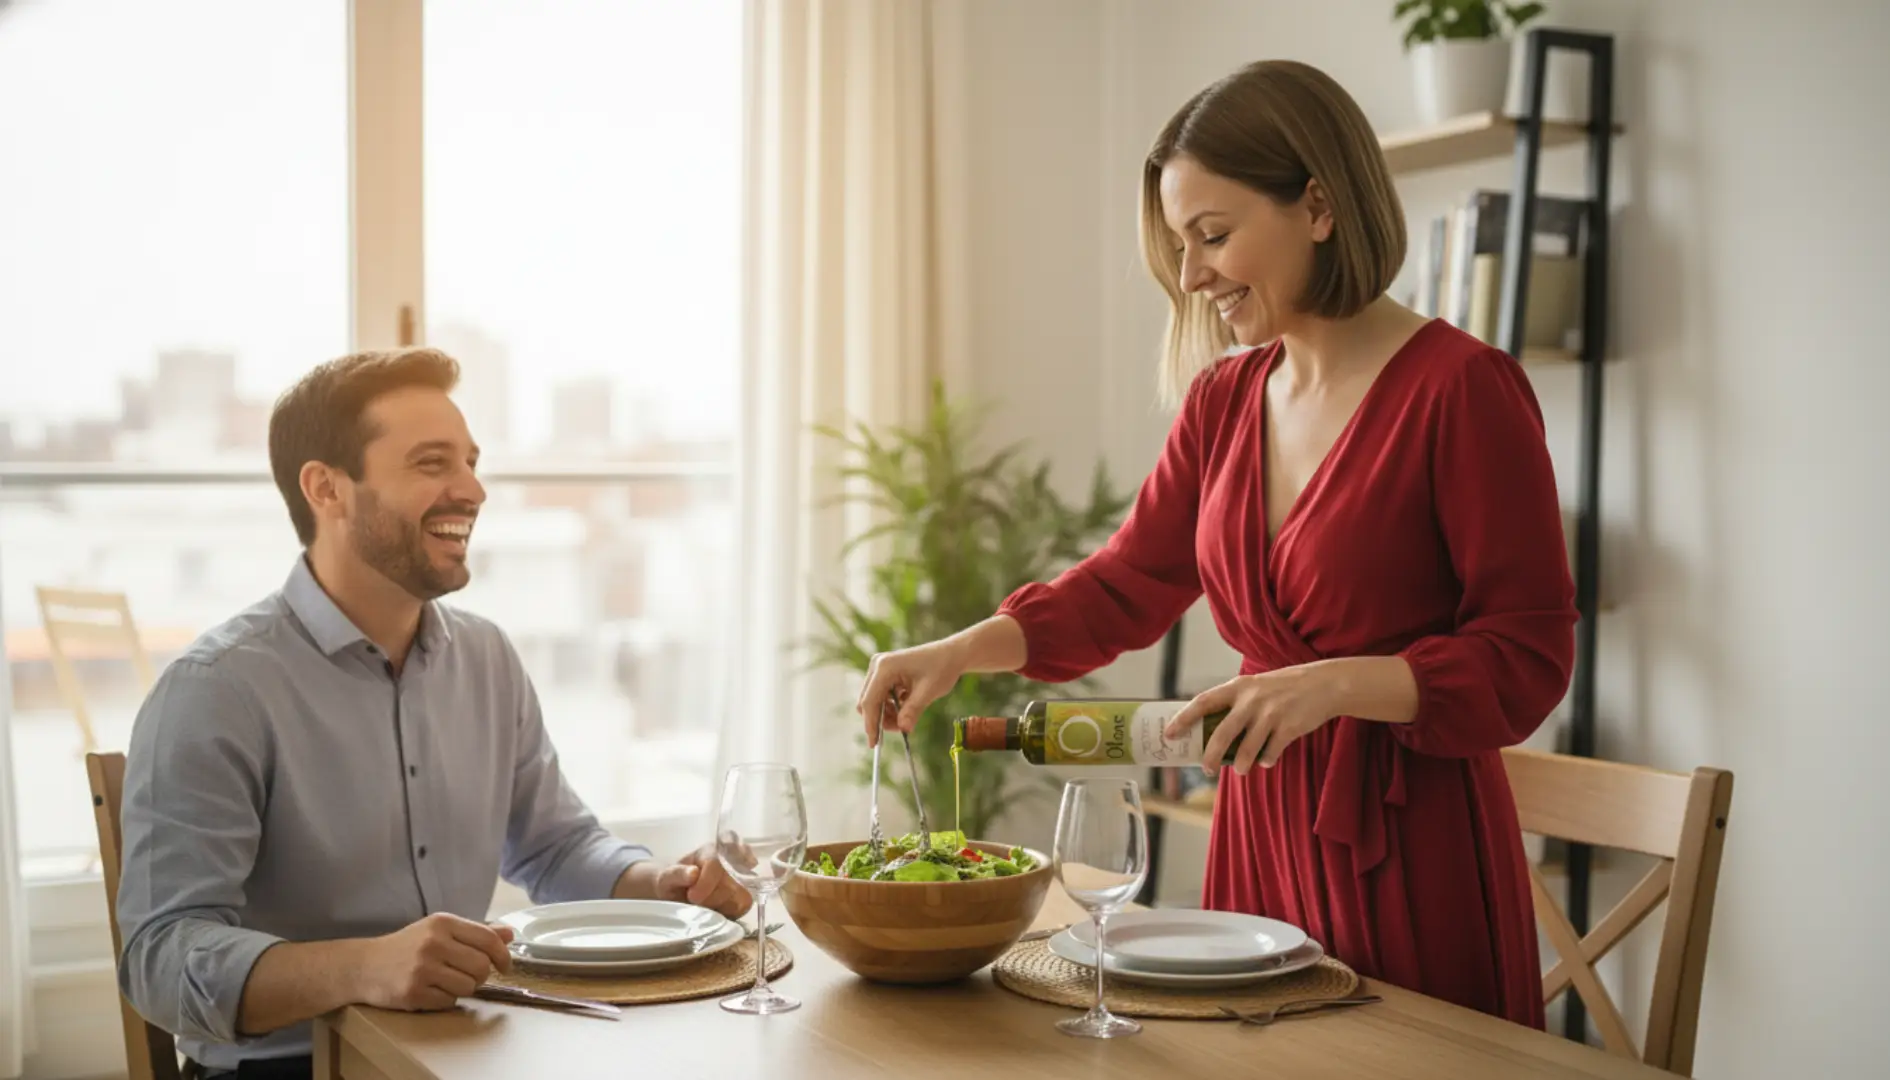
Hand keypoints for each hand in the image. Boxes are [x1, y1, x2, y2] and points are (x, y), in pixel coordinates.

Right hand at [358, 913, 514, 1011]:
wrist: (364, 966)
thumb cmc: (407, 947)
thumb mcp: (439, 931)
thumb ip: (475, 932)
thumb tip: (510, 934)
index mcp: (443, 923)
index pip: (488, 939)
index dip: (503, 956)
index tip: (505, 966)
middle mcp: (433, 943)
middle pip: (481, 967)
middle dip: (481, 975)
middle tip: (467, 975)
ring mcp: (422, 969)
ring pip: (468, 986)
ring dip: (463, 988)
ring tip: (445, 981)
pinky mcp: (413, 992)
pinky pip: (449, 1002)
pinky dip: (445, 999)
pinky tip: (430, 990)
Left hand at [655, 844, 753, 919]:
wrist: (674, 895)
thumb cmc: (670, 882)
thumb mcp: (665, 878)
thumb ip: (677, 874)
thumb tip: (694, 873)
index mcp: (711, 851)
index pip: (717, 863)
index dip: (707, 882)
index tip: (693, 896)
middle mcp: (731, 861)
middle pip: (732, 883)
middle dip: (711, 898)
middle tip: (694, 902)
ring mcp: (741, 879)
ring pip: (742, 897)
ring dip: (720, 907)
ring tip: (704, 907)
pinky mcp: (743, 896)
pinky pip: (744, 907)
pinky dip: (730, 912)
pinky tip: (716, 911)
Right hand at [855, 638, 969, 746]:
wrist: (951, 654)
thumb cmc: (941, 668)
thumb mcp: (928, 692)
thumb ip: (913, 711)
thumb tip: (902, 729)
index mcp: (885, 667)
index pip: (870, 701)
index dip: (871, 724)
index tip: (874, 744)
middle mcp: (877, 666)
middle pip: (867, 701)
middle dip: (880, 719)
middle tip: (900, 729)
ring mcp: (880, 669)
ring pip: (873, 701)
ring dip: (887, 714)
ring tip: (907, 719)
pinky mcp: (885, 673)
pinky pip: (880, 696)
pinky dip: (891, 707)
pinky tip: (906, 707)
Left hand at [1164, 665, 1340, 776]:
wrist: (1325, 684)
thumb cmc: (1284, 687)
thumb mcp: (1256, 686)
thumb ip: (1236, 703)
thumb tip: (1212, 732)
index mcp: (1239, 687)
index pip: (1203, 702)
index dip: (1184, 719)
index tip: (1169, 734)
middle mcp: (1252, 700)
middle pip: (1222, 733)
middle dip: (1210, 755)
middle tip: (1205, 769)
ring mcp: (1271, 714)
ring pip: (1247, 749)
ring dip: (1240, 764)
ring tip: (1239, 770)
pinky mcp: (1289, 727)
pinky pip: (1271, 752)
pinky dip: (1266, 760)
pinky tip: (1267, 759)